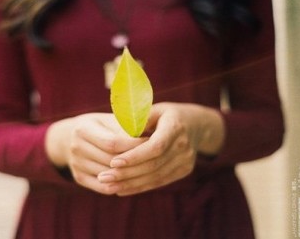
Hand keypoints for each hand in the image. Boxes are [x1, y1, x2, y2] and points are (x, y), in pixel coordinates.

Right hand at [45, 113, 145, 194]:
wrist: (70, 137)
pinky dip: (121, 185)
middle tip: (154, 159)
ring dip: (130, 174)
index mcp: (83, 129)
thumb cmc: (99, 125)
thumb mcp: (109, 120)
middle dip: (134, 160)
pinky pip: (104, 187)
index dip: (134, 145)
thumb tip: (147, 134)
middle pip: (111, 160)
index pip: (112, 142)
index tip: (152, 143)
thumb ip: (125, 127)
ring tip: (148, 168)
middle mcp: (76, 147)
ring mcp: (76, 164)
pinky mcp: (79, 178)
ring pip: (109, 175)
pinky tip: (134, 179)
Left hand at [97, 102, 224, 195]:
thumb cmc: (166, 114)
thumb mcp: (153, 109)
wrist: (196, 124)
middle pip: (154, 165)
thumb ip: (137, 118)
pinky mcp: (184, 171)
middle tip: (104, 177)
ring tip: (108, 185)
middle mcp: (183, 145)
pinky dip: (140, 187)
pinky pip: (159, 182)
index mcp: (175, 127)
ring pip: (155, 177)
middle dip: (127, 173)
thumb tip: (118, 129)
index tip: (113, 162)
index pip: (155, 146)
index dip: (134, 156)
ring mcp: (186, 160)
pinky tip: (121, 189)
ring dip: (130, 184)